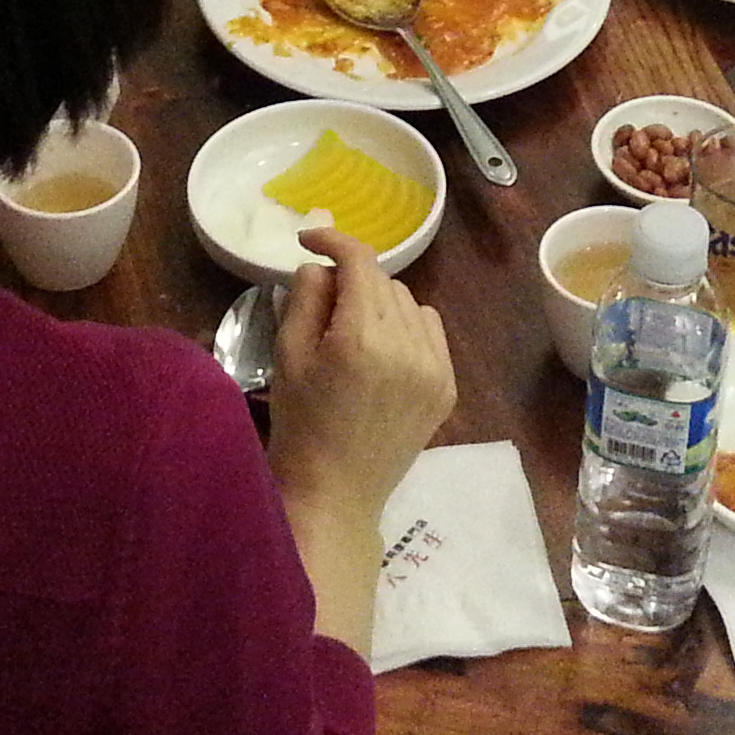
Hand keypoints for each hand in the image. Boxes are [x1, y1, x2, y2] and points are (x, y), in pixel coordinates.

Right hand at [267, 224, 455, 651]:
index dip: (333, 239)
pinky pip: (431, 331)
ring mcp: (434, 368)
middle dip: (351, 279)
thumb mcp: (288, 356)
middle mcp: (407, 346)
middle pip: (383, 280)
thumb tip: (323, 265)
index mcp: (362, 338)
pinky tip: (383, 350)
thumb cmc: (300, 427)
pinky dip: (407, 327)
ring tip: (352, 330)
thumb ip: (306, 297)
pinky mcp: (447, 387)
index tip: (308, 239)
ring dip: (380, 302)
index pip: (359, 261)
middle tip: (322, 301)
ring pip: (409, 302)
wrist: (336, 495)